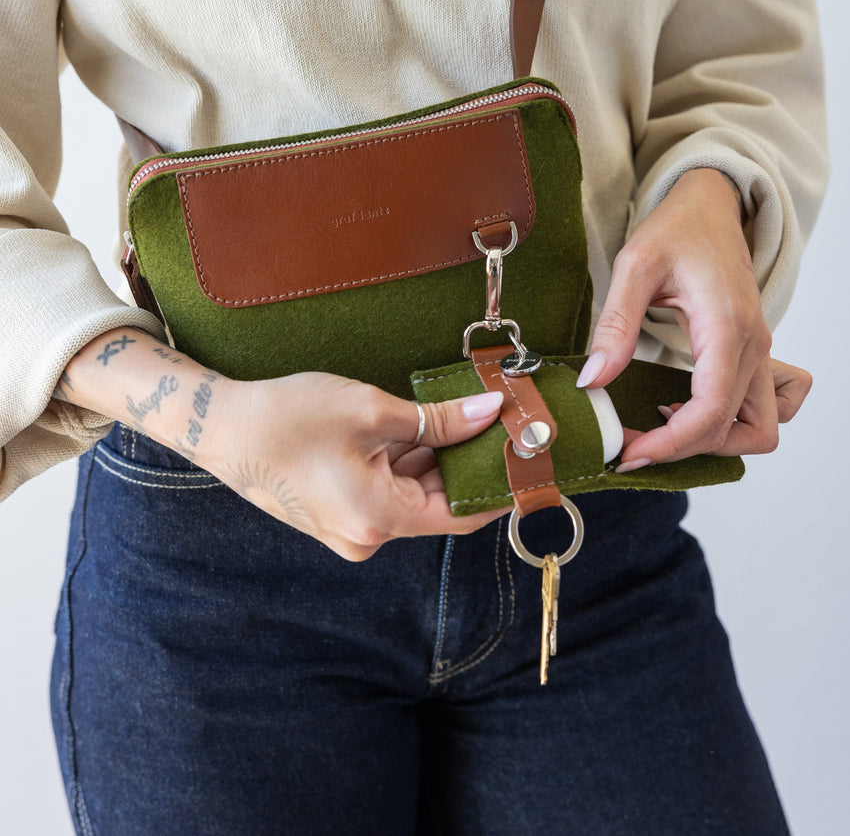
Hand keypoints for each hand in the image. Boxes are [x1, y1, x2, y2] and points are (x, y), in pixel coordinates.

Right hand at [204, 373, 508, 559]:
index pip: (463, 515)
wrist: (222, 426)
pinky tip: (420, 428)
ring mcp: (349, 530)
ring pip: (413, 496)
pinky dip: (407, 464)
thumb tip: (490, 411)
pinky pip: (388, 493)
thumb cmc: (288, 417)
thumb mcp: (371, 410)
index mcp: (378, 519)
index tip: (529, 460)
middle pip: (438, 504)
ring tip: (462, 417)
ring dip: (437, 460)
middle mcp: (366, 537)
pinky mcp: (337, 515)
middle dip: (468, 464)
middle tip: (499, 423)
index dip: (500, 488)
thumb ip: (438, 419)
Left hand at [576, 169, 811, 469]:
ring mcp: (759, 351)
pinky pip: (760, 408)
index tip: (630, 452)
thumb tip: (594, 381)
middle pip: (737, 429)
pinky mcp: (754, 353)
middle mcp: (754, 345)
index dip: (672, 443)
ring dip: (716, 441)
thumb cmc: (678, 228)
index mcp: (727, 327)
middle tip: (634, 442)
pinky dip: (732, 424)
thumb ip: (616, 325)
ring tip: (662, 430)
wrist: (711, 204)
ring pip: (761, 427)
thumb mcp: (634, 266)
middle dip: (685, 448)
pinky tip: (685, 410)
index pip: (711, 410)